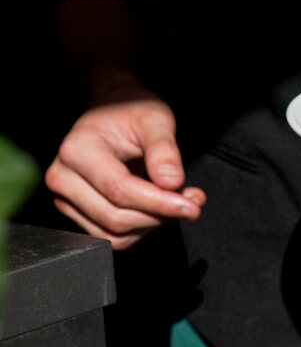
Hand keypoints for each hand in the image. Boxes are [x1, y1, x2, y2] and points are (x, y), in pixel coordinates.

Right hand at [45, 89, 204, 248]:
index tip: (192, 204)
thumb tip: (172, 183)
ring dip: (152, 225)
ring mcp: (66, 197)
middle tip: (192, 202)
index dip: (160, 203)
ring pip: (113, 233)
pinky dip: (140, 229)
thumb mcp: (155, 119)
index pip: (120, 190)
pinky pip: (111, 236)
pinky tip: (158, 208)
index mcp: (78, 151)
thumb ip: (164, 150)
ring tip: (177, 202)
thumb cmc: (131, 111)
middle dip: (160, 215)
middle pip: (115, 217)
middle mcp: (63, 177)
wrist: (111, 110)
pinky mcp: (76, 211)